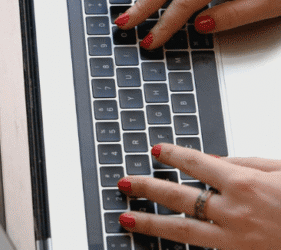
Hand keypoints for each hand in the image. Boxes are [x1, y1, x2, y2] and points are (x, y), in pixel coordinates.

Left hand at [117, 143, 280, 249]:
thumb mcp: (279, 170)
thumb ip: (244, 163)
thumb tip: (211, 160)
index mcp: (244, 184)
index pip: (195, 163)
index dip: (173, 155)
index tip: (155, 149)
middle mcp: (234, 212)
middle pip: (178, 197)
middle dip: (146, 187)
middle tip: (123, 182)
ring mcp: (235, 239)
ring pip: (182, 230)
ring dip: (150, 223)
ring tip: (126, 218)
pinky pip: (204, 248)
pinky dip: (182, 241)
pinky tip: (163, 236)